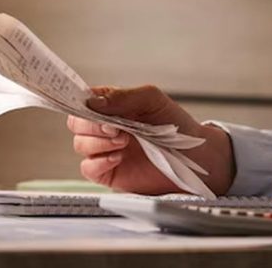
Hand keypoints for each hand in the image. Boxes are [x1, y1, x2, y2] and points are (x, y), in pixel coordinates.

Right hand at [66, 85, 232, 194]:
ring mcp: (106, 150)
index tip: (88, 105)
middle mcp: (105, 128)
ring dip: (99, 142)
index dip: (80, 102)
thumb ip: (122, 97)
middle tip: (114, 127)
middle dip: (91, 124)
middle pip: (76, 123)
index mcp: (112, 106)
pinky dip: (99, 161)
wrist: (195, 157)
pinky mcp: (109, 173)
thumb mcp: (151, 99)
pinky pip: (89, 168)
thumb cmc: (176, 125)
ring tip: (124, 141)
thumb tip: (93, 102)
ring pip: (80, 144)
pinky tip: (118, 157)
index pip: (83, 101)